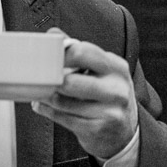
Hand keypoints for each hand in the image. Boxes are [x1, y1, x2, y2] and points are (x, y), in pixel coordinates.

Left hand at [31, 29, 138, 159]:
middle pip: (70, 80)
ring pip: (63, 102)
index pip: (84, 52)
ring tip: (41, 92)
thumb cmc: (108, 96)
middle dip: (52, 80)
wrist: (124, 132)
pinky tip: (44, 106)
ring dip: (46, 97)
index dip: (61, 54)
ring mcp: (109, 111)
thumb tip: (53, 34)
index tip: (49, 57)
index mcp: (117, 67)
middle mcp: (117, 88)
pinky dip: (48, 111)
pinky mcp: (97, 129)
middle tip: (41, 78)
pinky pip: (63, 118)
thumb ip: (78, 52)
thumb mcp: (101, 71)